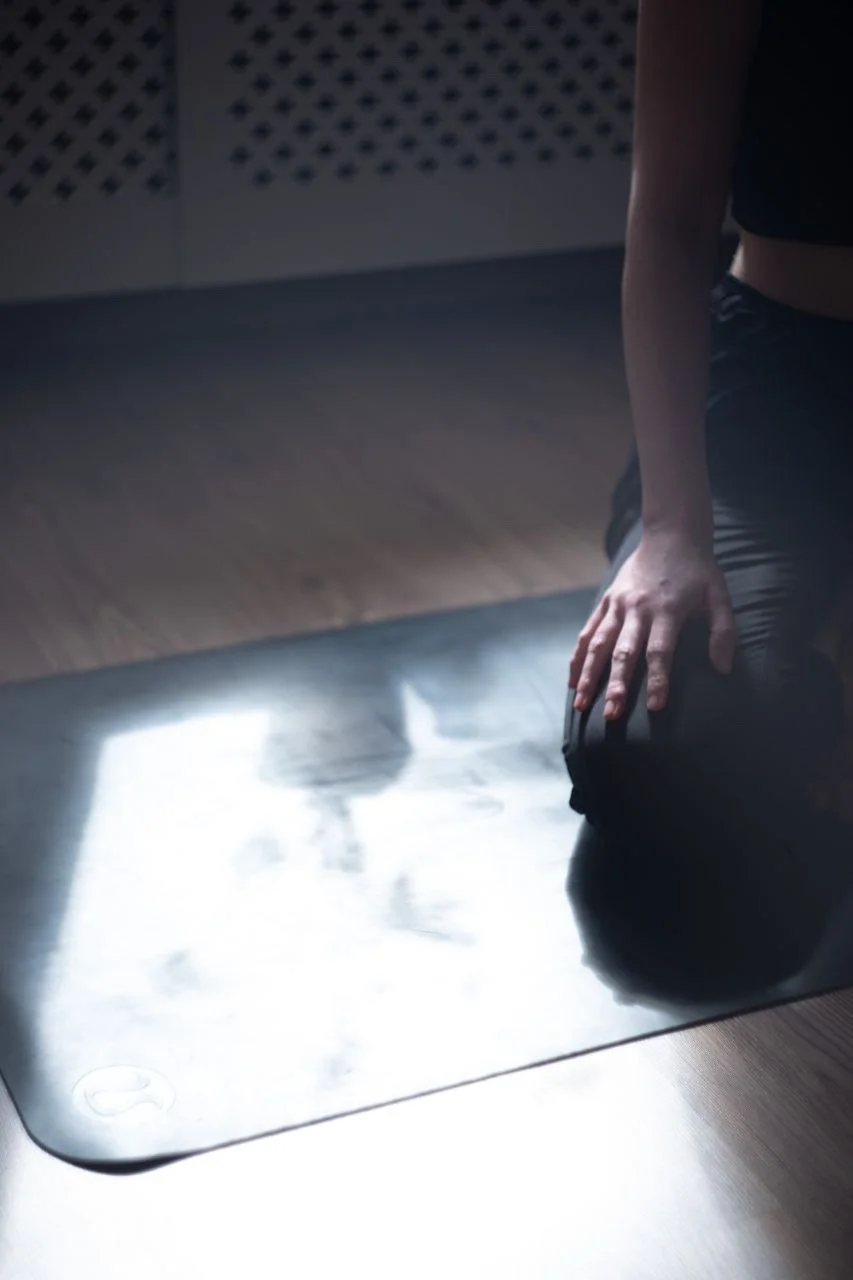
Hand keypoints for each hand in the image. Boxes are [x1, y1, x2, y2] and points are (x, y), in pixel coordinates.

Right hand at [569, 527, 735, 719]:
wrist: (671, 534)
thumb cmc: (698, 571)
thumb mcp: (719, 596)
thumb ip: (723, 632)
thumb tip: (723, 669)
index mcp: (667, 609)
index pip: (660, 650)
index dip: (659, 679)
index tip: (655, 707)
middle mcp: (637, 608)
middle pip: (624, 652)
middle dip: (616, 685)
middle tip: (611, 715)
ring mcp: (617, 604)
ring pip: (598, 645)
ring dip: (588, 676)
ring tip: (580, 705)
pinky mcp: (605, 601)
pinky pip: (587, 632)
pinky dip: (577, 658)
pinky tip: (572, 682)